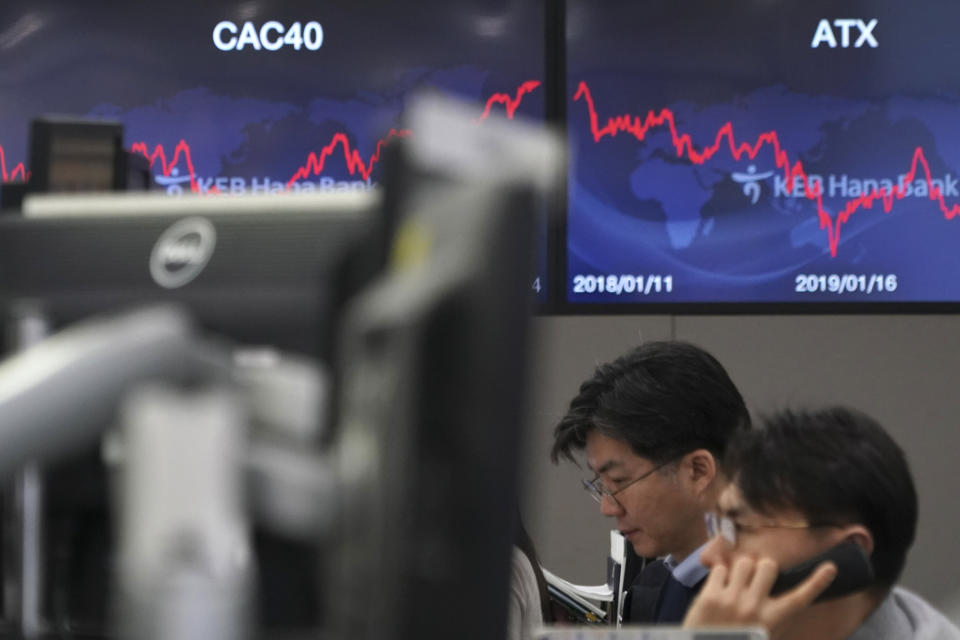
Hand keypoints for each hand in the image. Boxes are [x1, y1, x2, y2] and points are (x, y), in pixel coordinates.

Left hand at [682, 556, 836, 638]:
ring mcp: (731, 600)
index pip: (799, 598)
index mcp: (772, 620)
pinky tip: (718, 588)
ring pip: (744, 562)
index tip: (830, 567)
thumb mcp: (763, 633)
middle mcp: (754, 607)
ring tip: (735, 585)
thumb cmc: (738, 639)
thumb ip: (771, 614)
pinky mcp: (709, 596)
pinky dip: (720, 575)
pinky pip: (720, 569)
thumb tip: (770, 588)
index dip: (816, 582)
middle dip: (762, 569)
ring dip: (742, 570)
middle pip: (768, 566)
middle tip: (754, 580)